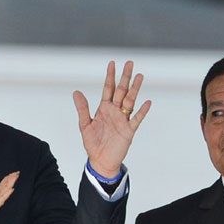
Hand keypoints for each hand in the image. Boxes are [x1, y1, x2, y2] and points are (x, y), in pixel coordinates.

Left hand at [73, 61, 151, 177]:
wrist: (100, 161)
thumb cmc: (93, 144)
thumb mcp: (85, 125)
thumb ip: (82, 108)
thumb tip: (76, 92)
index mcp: (104, 109)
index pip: (108, 89)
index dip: (110, 76)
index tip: (112, 63)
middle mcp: (115, 111)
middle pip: (121, 91)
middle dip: (125, 77)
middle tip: (130, 63)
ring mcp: (123, 120)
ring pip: (130, 101)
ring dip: (135, 89)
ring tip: (140, 76)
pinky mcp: (129, 131)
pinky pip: (136, 119)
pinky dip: (142, 111)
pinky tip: (147, 102)